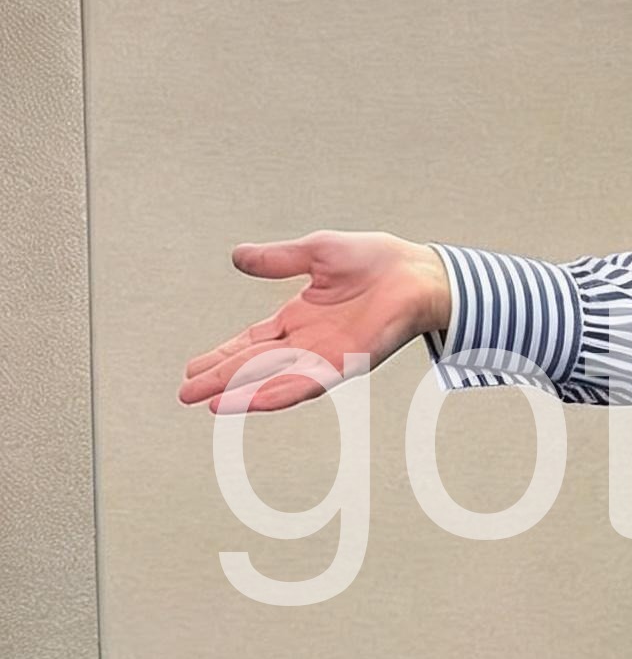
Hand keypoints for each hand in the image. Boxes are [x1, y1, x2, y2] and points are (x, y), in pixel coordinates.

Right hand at [178, 230, 450, 414]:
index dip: (222, 355)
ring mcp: (327, 356)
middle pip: (255, 365)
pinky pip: (307, 382)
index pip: (251, 343)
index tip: (192, 368)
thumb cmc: (377, 261)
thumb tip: (237, 257)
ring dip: (243, 392)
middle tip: (185, 394)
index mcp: (299, 319)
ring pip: (275, 379)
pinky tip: (253, 402)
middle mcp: (309, 343)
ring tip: (210, 405)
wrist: (419, 272)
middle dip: (220, 379)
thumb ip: (278, 260)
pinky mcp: (348, 363)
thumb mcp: (316, 253)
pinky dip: (279, 392)